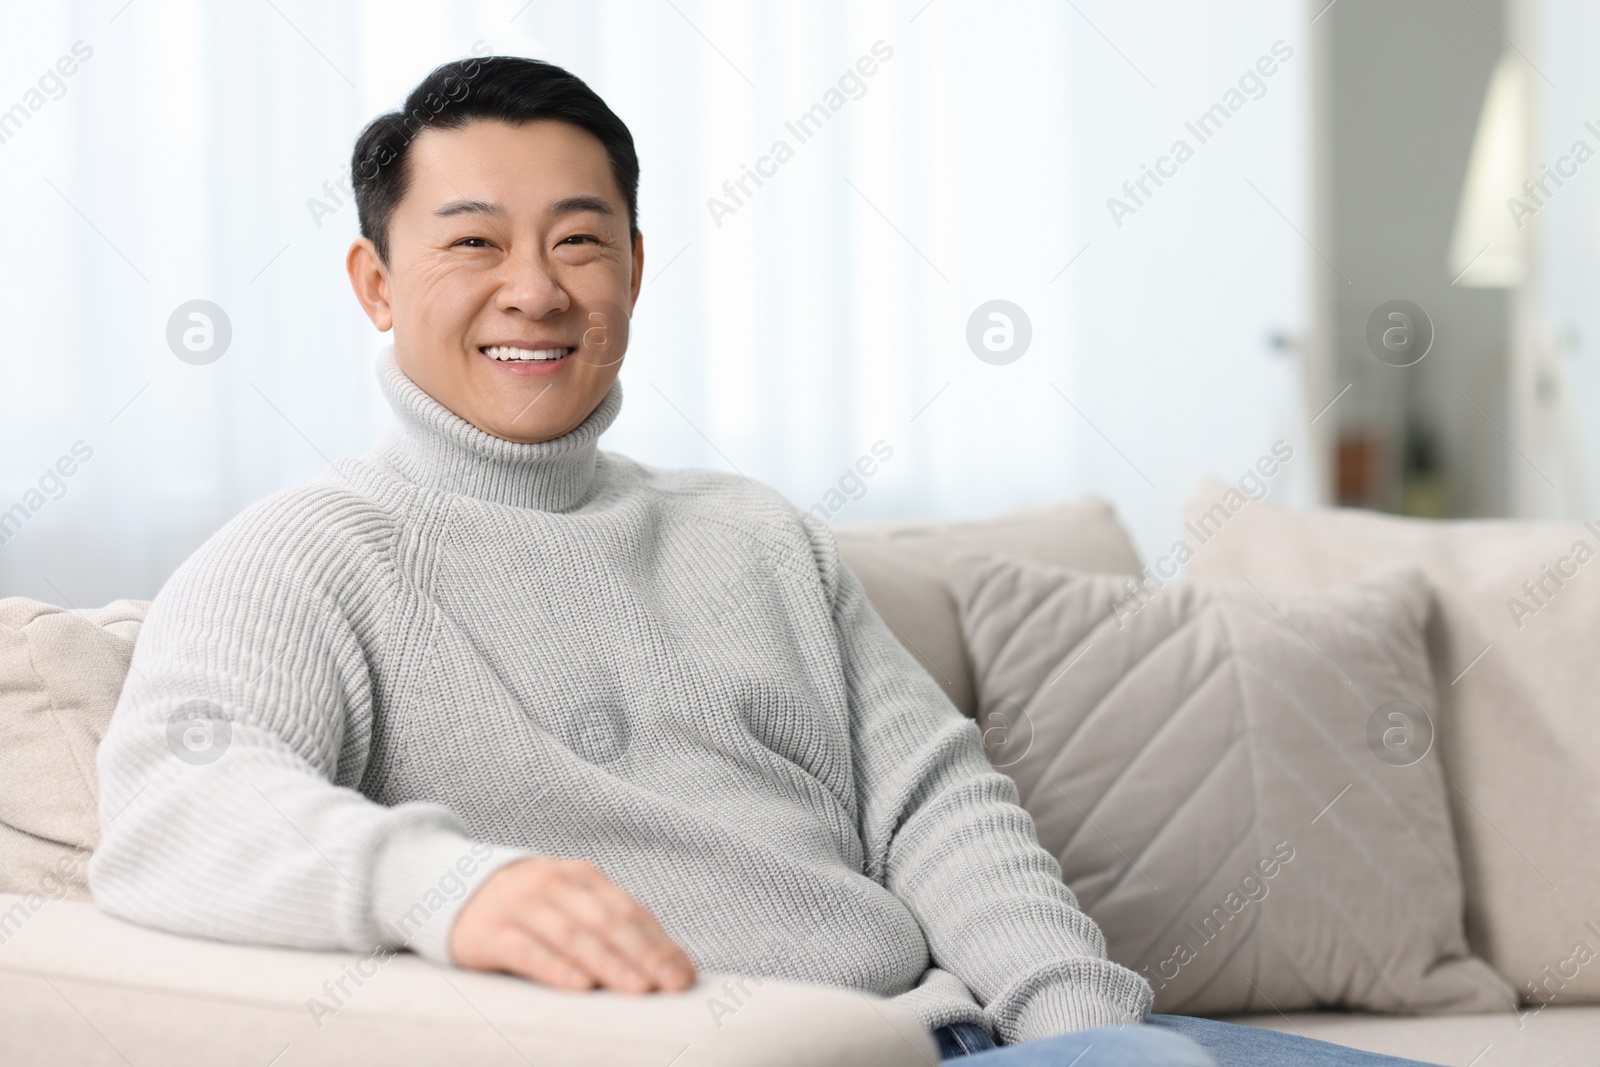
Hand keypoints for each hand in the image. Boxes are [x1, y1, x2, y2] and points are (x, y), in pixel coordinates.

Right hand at [449, 857, 696, 993]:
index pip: (630, 912)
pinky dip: (555, 968)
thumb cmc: (531, 911)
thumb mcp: (570, 906)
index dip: (661, 944)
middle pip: (608, 922)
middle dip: (645, 955)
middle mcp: (555, 884)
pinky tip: (579, 986)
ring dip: (609, 963)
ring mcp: (521, 905)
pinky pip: (527, 951)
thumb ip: (609, 928)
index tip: (685, 976)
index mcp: (583, 878)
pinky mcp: (489, 932)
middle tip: (672, 986)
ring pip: (572, 935)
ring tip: (637, 988)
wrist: (454, 891)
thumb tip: (665, 968)